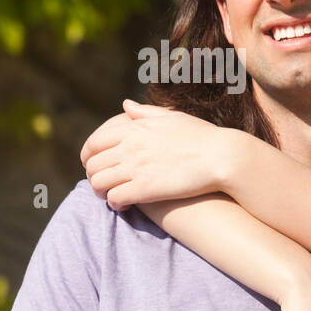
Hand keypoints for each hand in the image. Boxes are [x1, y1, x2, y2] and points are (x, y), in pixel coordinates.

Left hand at [80, 100, 233, 207]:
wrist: (222, 156)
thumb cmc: (201, 136)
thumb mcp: (171, 117)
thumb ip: (144, 112)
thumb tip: (125, 105)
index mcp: (134, 128)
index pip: (94, 142)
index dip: (88, 156)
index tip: (93, 164)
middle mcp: (130, 146)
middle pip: (92, 164)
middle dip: (92, 175)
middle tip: (101, 183)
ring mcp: (136, 167)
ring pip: (98, 183)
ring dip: (100, 191)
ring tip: (110, 195)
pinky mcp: (145, 189)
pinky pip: (115, 198)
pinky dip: (115, 203)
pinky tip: (124, 205)